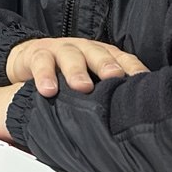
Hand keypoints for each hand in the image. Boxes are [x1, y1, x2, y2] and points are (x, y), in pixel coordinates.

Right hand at [7, 38, 147, 96]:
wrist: (29, 60)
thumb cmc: (66, 76)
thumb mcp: (88, 82)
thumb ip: (105, 95)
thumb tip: (129, 122)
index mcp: (102, 55)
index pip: (122, 59)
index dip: (133, 68)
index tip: (142, 82)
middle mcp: (84, 49)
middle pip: (98, 54)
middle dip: (107, 65)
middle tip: (113, 77)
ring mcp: (61, 49)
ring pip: (71, 56)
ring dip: (77, 70)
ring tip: (82, 87)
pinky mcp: (37, 53)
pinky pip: (42, 62)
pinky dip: (45, 75)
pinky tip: (48, 90)